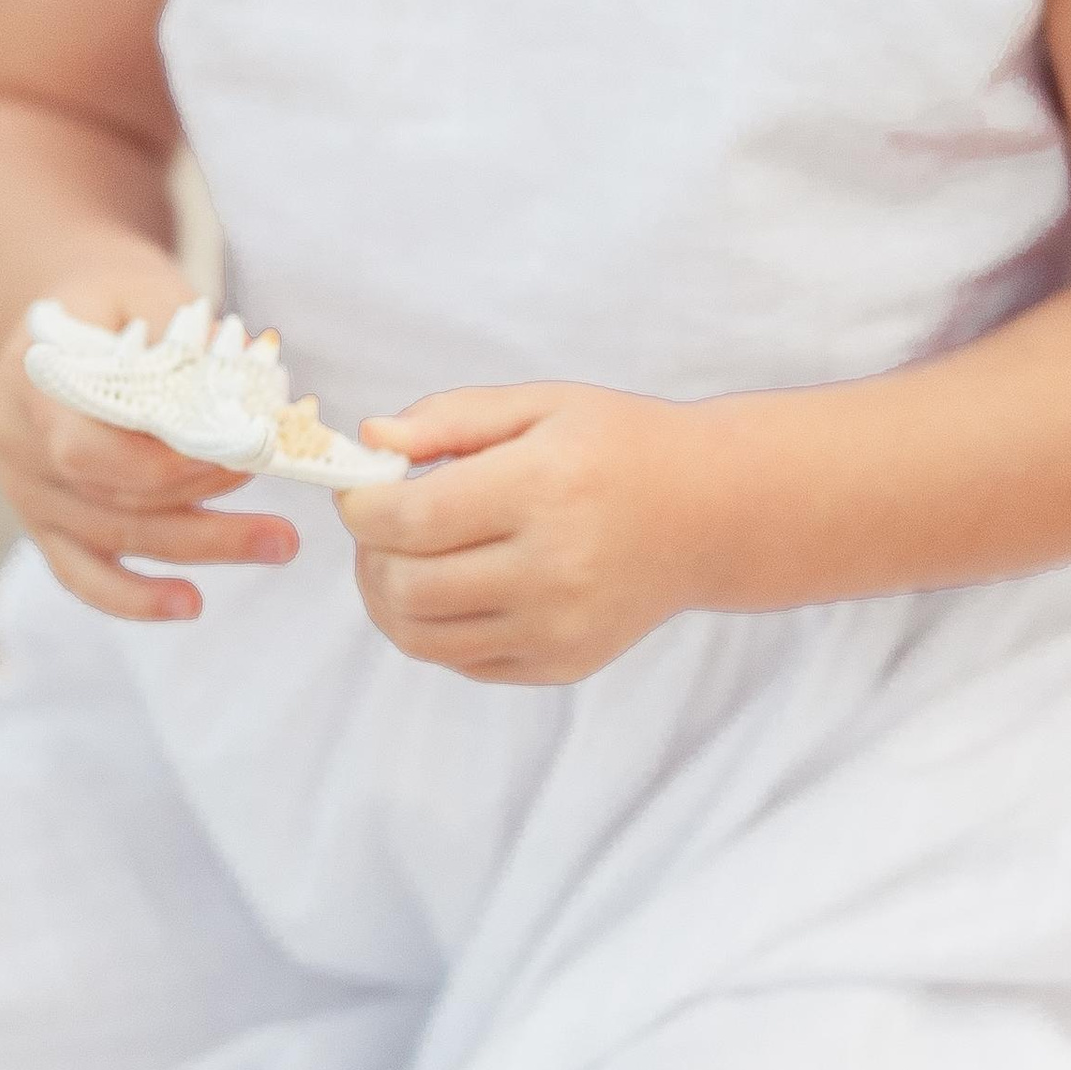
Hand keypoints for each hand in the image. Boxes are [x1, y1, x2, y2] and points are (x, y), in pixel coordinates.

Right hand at [0, 287, 299, 623]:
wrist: (59, 314)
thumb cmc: (109, 298)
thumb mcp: (138, 288)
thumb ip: (180, 333)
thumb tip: (246, 380)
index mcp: (32, 383)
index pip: (89, 446)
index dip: (166, 461)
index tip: (241, 456)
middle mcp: (18, 448)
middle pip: (113, 499)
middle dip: (205, 511)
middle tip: (285, 520)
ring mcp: (28, 494)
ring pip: (113, 539)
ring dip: (199, 548)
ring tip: (277, 545)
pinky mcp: (44, 525)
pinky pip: (83, 574)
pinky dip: (133, 597)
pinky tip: (189, 605)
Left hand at [339, 384, 713, 683]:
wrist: (711, 514)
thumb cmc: (621, 446)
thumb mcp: (542, 405)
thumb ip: (450, 419)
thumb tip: (369, 441)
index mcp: (543, 488)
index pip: (411, 520)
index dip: (361, 507)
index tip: (359, 490)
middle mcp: (552, 567)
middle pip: (406, 586)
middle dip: (369, 554)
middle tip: (380, 525)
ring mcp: (558, 627)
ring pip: (421, 638)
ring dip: (388, 598)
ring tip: (401, 559)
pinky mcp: (562, 664)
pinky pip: (462, 662)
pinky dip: (435, 629)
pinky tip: (453, 586)